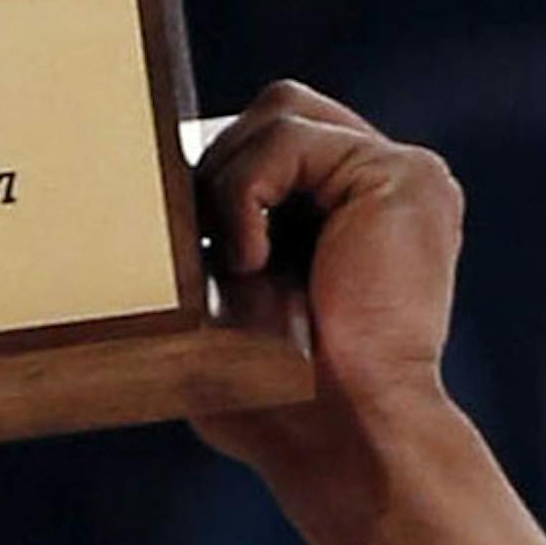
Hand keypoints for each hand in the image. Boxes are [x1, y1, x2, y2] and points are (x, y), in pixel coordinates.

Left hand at [192, 84, 465, 544]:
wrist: (344, 436)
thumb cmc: (280, 401)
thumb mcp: (233, 303)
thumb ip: (217, 240)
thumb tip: (140, 199)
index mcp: (361, 210)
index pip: (279, 140)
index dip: (225, 175)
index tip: (198, 238)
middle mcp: (390, 183)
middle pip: (278, 107)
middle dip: (222, 168)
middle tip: (209, 249)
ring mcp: (405, 174)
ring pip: (279, 114)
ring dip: (230, 185)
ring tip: (237, 264)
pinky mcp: (404, 175)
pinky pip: (290, 140)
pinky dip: (247, 195)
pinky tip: (252, 261)